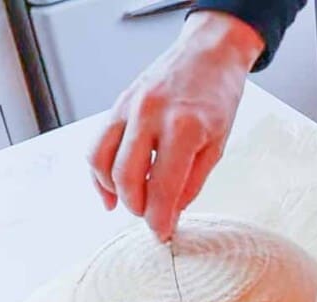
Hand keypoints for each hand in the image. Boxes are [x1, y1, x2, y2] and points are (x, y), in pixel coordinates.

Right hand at [88, 12, 263, 241]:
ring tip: (131, 205)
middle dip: (137, 207)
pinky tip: (111, 190)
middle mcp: (150, 115)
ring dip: (113, 191)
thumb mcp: (217, 144)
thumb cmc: (218, 97)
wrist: (209, 52)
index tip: (162, 235)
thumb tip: (171, 212)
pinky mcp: (117, 104)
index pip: (163, 187)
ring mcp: (129, 107)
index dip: (160, 218)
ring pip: (102, 161)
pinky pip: (97, 144)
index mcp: (184, 127)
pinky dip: (99, 171)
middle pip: (127, 177)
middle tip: (151, 219)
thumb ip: (192, 181)